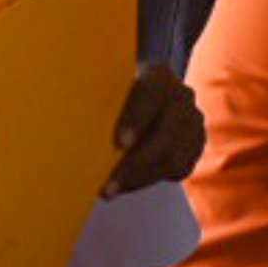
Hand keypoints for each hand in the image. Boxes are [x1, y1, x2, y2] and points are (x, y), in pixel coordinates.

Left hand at [106, 59, 202, 192]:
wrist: (143, 95)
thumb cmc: (117, 92)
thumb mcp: (109, 87)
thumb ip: (100, 100)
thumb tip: (71, 125)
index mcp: (159, 76)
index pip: (153, 95)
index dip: (137, 119)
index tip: (120, 143)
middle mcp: (182, 96)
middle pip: (166, 135)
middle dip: (135, 164)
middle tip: (108, 186)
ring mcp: (193, 121)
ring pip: (173, 159)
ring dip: (140, 179)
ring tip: (111, 190)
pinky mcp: (196, 144)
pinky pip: (179, 169)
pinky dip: (151, 179)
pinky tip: (127, 183)